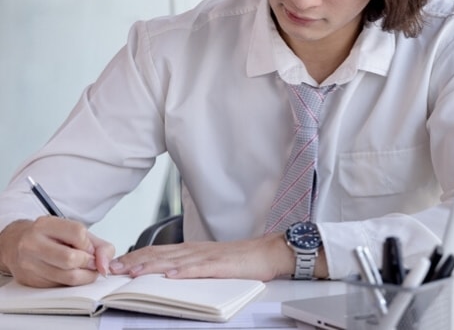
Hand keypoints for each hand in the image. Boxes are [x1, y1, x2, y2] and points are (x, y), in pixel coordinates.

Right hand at [0, 217, 114, 286]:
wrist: (18, 244)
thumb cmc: (52, 238)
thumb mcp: (77, 233)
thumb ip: (101, 247)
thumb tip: (105, 267)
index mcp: (46, 225)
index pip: (78, 233)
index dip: (90, 245)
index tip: (91, 249)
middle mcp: (33, 243)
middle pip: (71, 259)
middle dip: (89, 263)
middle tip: (91, 263)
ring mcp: (28, 263)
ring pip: (66, 277)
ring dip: (84, 276)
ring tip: (84, 269)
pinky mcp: (29, 280)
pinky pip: (59, 286)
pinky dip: (71, 283)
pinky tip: (69, 274)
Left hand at [109, 232, 326, 279]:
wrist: (268, 252)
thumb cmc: (241, 259)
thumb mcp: (209, 261)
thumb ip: (188, 266)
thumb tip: (164, 275)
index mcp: (191, 249)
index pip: (157, 252)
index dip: (135, 257)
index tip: (115, 265)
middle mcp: (195, 250)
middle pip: (159, 254)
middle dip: (134, 261)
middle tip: (113, 269)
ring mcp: (208, 256)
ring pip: (174, 260)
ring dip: (151, 266)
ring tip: (133, 273)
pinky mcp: (221, 265)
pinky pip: (199, 268)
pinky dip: (184, 271)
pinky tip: (170, 275)